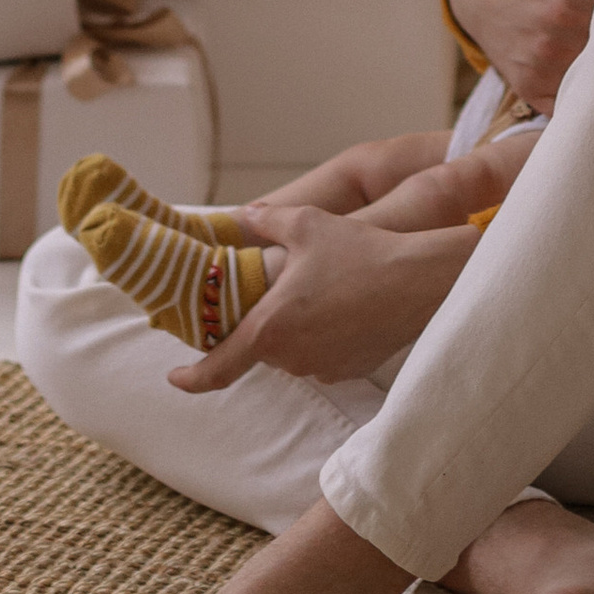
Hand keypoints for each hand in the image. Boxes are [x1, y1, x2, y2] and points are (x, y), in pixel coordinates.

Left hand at [166, 203, 470, 391]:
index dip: (191, 378)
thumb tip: (244, 215)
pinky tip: (350, 304)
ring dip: (301, 327)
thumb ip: (267, 222)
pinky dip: (328, 335)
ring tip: (330, 286)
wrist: (418, 280)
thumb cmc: (358, 250)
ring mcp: (323, 368)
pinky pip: (326, 356)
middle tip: (291, 286)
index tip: (175, 378)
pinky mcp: (351, 370)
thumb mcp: (306, 223)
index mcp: (269, 328)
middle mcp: (291, 357)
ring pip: (296, 350)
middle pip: (264, 346)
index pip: (217, 369)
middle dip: (270, 320)